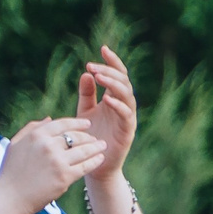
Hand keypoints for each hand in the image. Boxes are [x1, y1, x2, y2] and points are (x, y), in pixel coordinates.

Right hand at [0, 118, 105, 213]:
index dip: (78, 123)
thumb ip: (31, 129)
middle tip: (96, 139)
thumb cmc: (11, 171)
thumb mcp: (16, 144)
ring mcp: (57, 161)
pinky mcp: (65, 177)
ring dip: (96, 147)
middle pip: (75, 137)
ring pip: (84, 150)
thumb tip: (49, 119)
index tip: (87, 124)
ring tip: (103, 146)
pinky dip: (95, 161)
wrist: (10, 197)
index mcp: (36, 135)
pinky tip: (100, 159)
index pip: (62, 124)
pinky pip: (86, 166)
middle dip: (88, 137)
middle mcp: (48, 145)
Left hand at [74, 47, 138, 184]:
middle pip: (123, 82)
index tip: (102, 48)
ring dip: (113, 84)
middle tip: (93, 65)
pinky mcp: (127, 132)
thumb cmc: (90, 138)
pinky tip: (107, 98)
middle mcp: (123, 107)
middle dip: (109, 71)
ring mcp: (127, 119)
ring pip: (127, 96)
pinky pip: (126, 116)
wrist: (94, 165)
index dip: (112, 61)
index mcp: (114, 99)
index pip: (117, 75)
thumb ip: (87, 93)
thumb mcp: (85, 111)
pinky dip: (118, 106)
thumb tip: (87, 73)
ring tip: (99, 76)